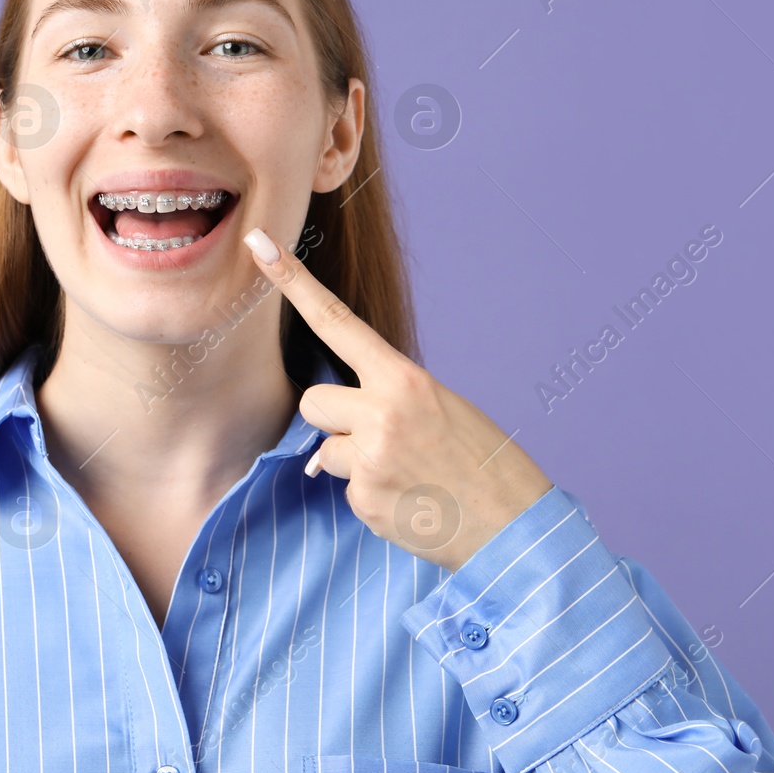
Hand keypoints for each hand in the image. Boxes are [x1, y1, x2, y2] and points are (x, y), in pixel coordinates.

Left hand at [243, 227, 553, 572]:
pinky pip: (345, 490)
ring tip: (405, 474)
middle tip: (383, 440)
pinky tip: (410, 501)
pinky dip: (371, 496)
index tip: (258, 245)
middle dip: (334, 420)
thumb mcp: (441, 409)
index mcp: (405, 380)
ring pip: (325, 451)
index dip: (292, 282)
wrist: (514, 527)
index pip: (335, 321)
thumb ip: (383, 403)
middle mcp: (382, 415)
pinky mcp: (365, 502)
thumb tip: (326, 443)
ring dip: (353, 461)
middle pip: (313, 402)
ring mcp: (370, 461)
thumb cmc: (482, 462)